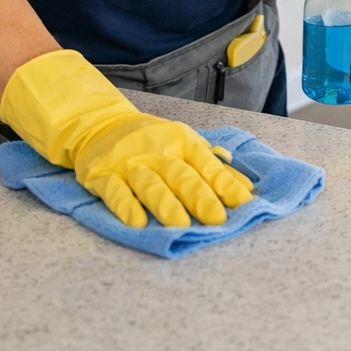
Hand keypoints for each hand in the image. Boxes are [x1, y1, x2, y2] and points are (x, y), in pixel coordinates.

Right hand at [74, 114, 255, 227]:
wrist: (102, 124)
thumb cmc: (154, 140)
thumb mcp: (187, 144)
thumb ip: (215, 166)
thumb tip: (248, 188)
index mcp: (183, 141)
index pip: (207, 164)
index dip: (225, 183)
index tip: (244, 203)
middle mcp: (158, 151)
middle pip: (181, 175)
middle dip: (200, 198)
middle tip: (217, 219)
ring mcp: (130, 163)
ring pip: (150, 184)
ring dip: (166, 205)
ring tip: (181, 225)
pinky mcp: (102, 175)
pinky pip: (115, 192)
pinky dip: (125, 207)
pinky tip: (137, 223)